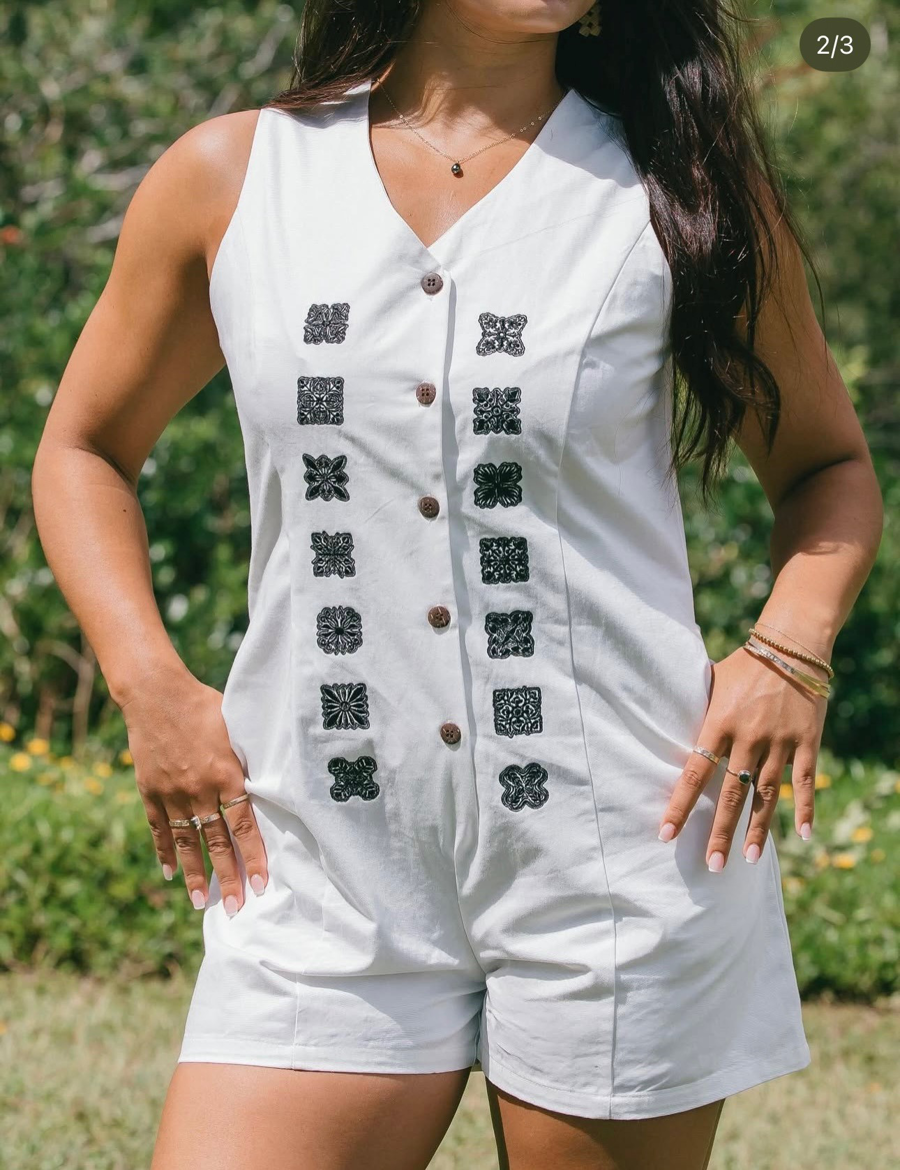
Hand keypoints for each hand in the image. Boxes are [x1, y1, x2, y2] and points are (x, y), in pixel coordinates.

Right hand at [120, 665, 267, 912]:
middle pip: (216, 843)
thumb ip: (252, 758)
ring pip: (186, 843)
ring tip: (200, 903)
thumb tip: (277, 778)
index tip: (260, 885)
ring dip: (194, 874)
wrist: (157, 694)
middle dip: (227, 878)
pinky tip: (169, 873)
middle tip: (235, 909)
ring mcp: (172, 793)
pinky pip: (159, 828)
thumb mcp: (238, 728)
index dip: (252, 857)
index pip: (244, 826)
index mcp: (226, 774)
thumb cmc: (205, 706)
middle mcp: (200, 790)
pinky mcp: (150, 791)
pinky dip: (165, 851)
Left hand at [658, 644, 827, 869]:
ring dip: (758, 829)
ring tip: (750, 859)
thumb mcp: (710, 683)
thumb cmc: (743, 665)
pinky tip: (804, 835)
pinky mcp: (806, 742)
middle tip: (712, 864)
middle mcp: (747, 737)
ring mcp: (779, 742)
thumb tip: (663, 724)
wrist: (789, 646)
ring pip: (766, 794)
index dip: (679, 805)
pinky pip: (804, 781)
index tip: (666, 834)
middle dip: (720, 832)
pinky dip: (805, 807)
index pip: (694, 773)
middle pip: (729, 794)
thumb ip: (693, 710)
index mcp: (718, 723)